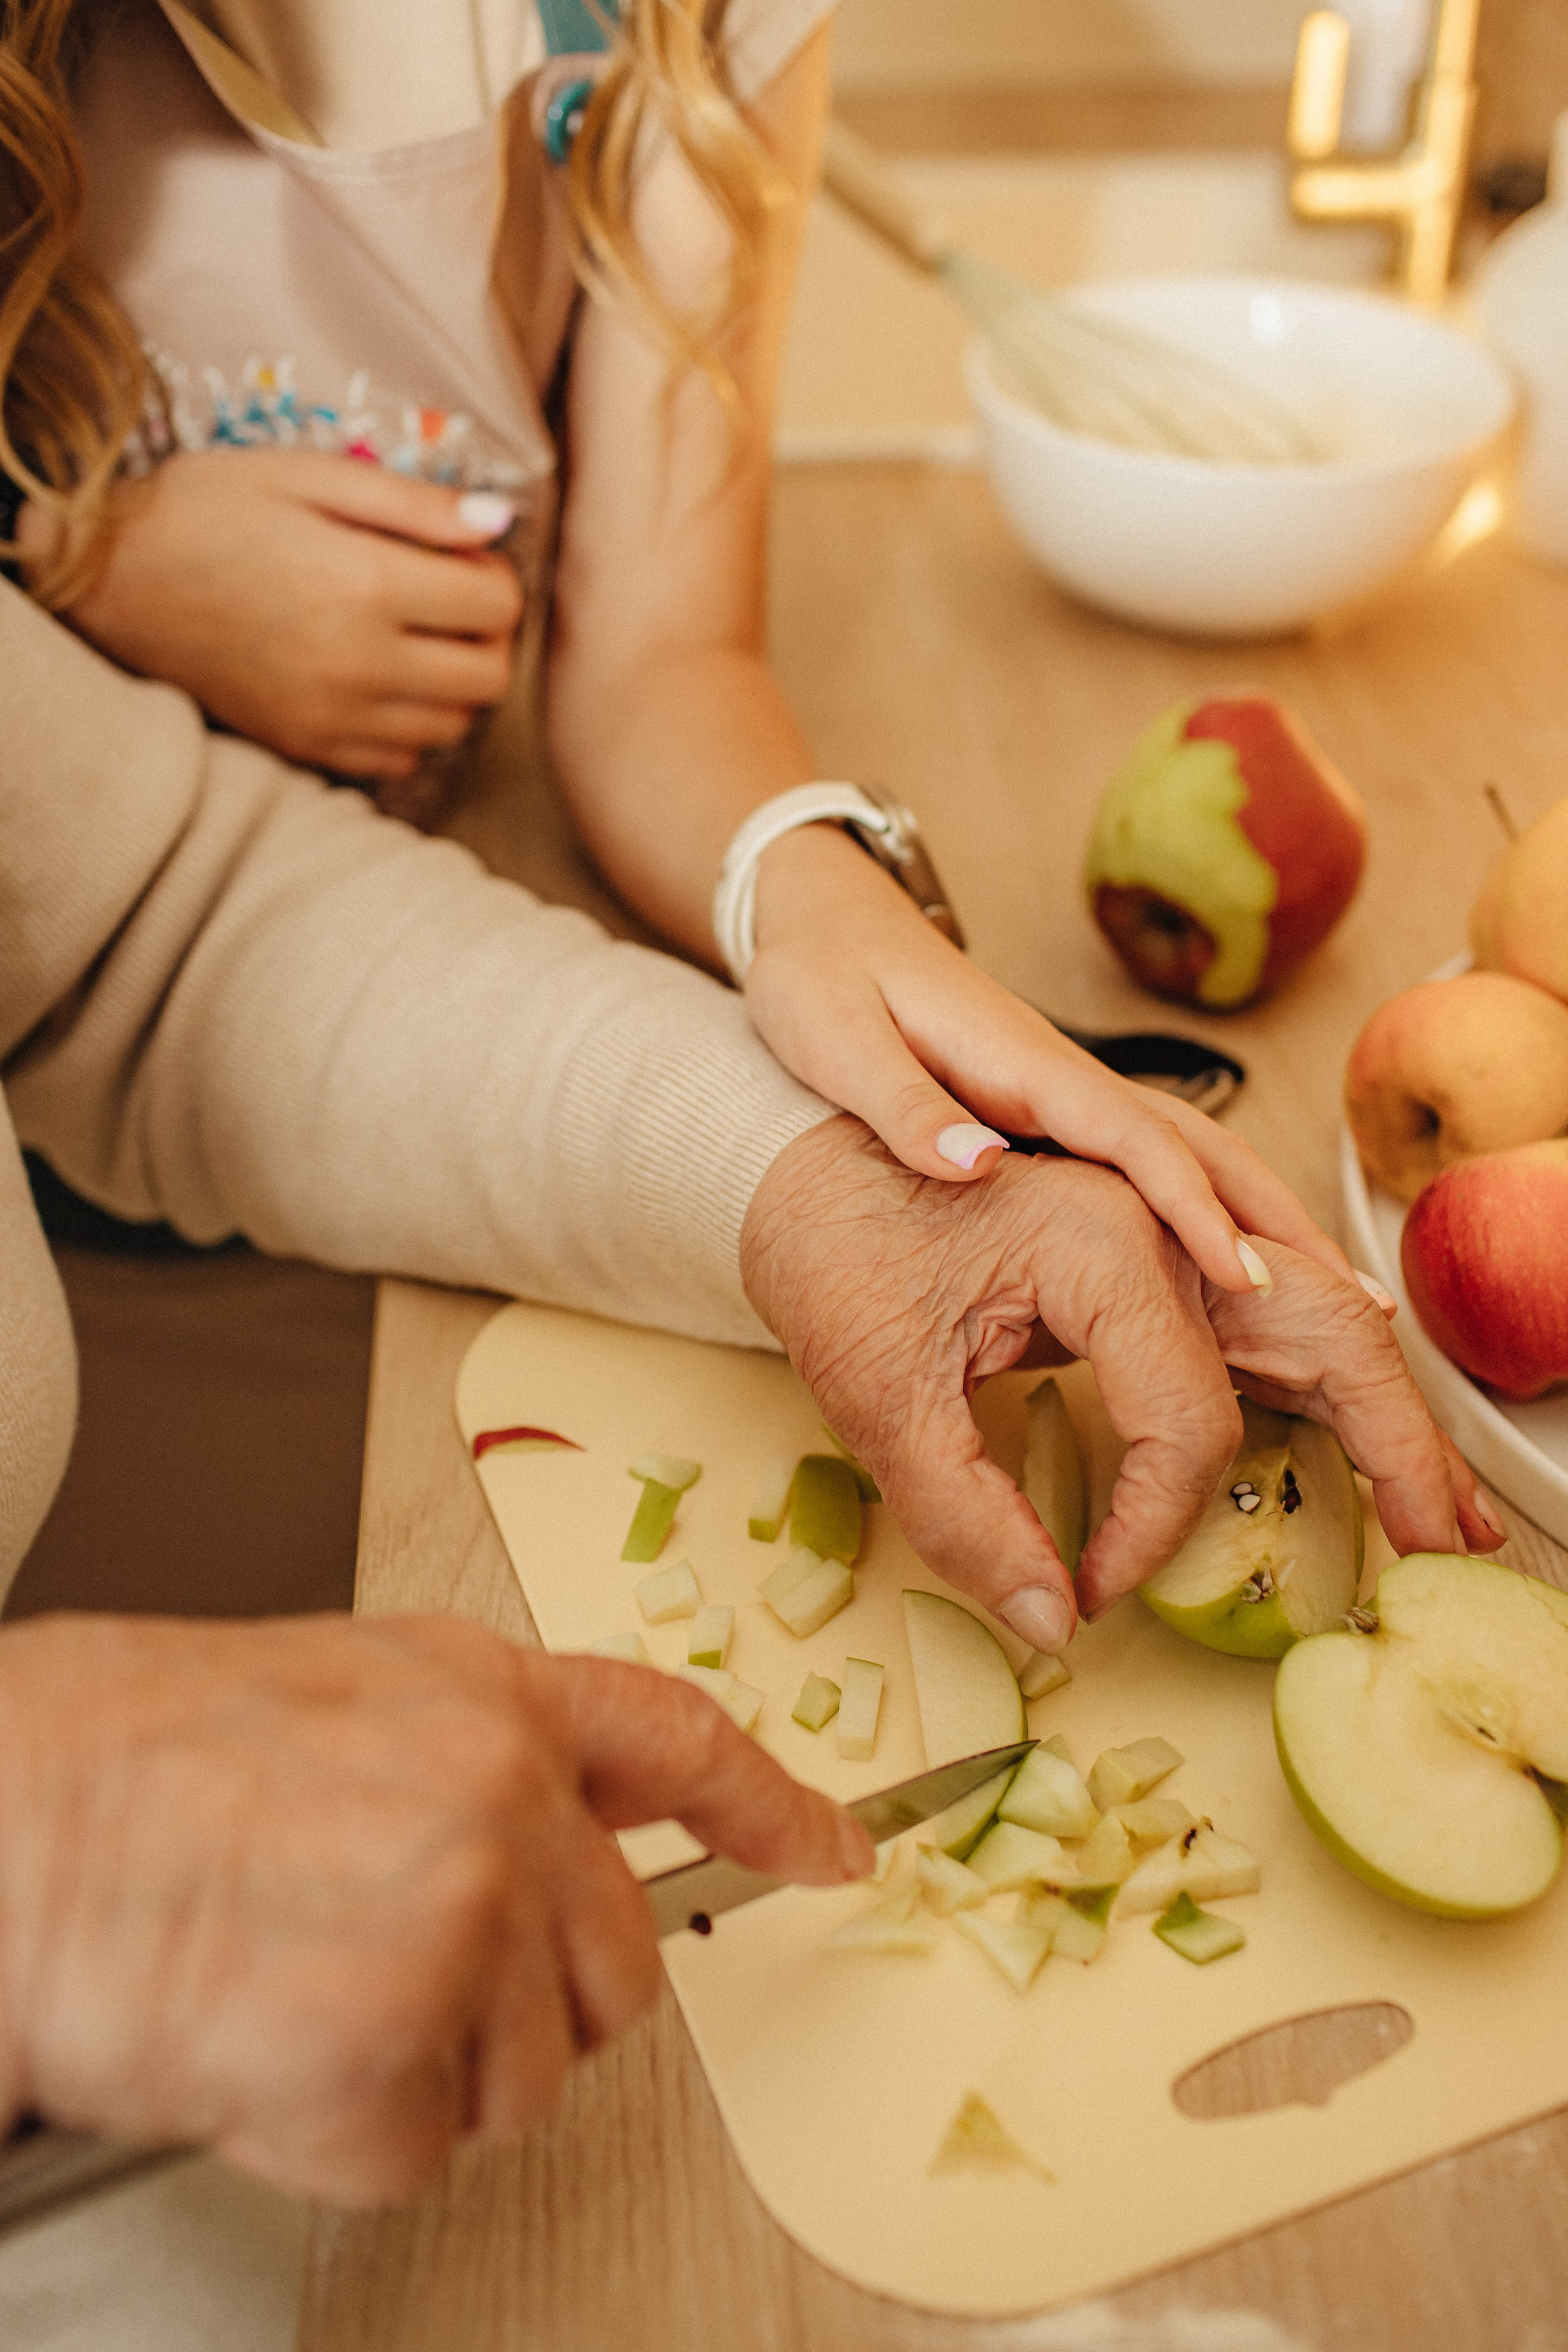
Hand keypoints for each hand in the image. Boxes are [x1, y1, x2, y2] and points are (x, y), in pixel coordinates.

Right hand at [0, 1613, 866, 2203]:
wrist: (9, 1819)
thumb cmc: (131, 1758)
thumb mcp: (335, 1701)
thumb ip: (464, 1763)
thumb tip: (539, 1851)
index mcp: (485, 1695)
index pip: (681, 1740)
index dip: (771, 1801)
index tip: (835, 1846)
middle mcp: (503, 1792)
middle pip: (618, 1967)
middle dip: (527, 2004)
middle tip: (386, 1972)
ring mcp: (462, 1913)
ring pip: (528, 2076)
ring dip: (420, 2071)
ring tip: (294, 1988)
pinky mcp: (400, 2041)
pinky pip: (420, 2148)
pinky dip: (339, 2132)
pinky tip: (261, 2044)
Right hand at [41, 449, 524, 779]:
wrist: (106, 581)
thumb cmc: (203, 509)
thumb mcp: (304, 474)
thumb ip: (412, 503)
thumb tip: (499, 520)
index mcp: (364, 582)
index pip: (498, 604)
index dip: (492, 574)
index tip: (458, 556)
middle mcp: (358, 663)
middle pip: (491, 677)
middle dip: (486, 636)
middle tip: (446, 600)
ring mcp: (332, 717)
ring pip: (454, 725)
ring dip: (453, 683)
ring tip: (409, 637)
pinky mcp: (306, 748)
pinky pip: (401, 759)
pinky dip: (408, 724)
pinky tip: (375, 680)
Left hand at [741, 1118, 1493, 1654]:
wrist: (787, 1151)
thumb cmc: (823, 1248)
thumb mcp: (872, 1395)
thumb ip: (962, 1513)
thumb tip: (1053, 1619)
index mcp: (1100, 1236)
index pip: (1190, 1413)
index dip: (1157, 1525)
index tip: (1095, 1587)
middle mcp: (1157, 1213)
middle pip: (1325, 1324)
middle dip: (1396, 1441)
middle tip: (1445, 1543)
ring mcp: (1162, 1215)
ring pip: (1313, 1307)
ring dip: (1380, 1405)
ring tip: (1433, 1502)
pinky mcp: (1147, 1234)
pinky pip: (1265, 1302)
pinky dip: (1321, 1369)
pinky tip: (1346, 1428)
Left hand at [745, 823, 1348, 1299]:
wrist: (820, 918)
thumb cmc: (819, 978)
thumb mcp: (834, 1041)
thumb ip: (904, 1105)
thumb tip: (979, 1165)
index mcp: (1021, 1066)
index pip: (1135, 1142)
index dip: (1194, 1211)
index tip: (1246, 1277)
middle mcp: (1063, 1079)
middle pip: (1198, 1152)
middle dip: (1278, 1225)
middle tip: (1357, 1309)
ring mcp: (1066, 1094)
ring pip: (1191, 1157)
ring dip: (1265, 1220)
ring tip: (1337, 1298)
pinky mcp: (1053, 1109)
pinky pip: (1154, 1165)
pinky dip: (1213, 1208)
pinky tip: (1241, 1258)